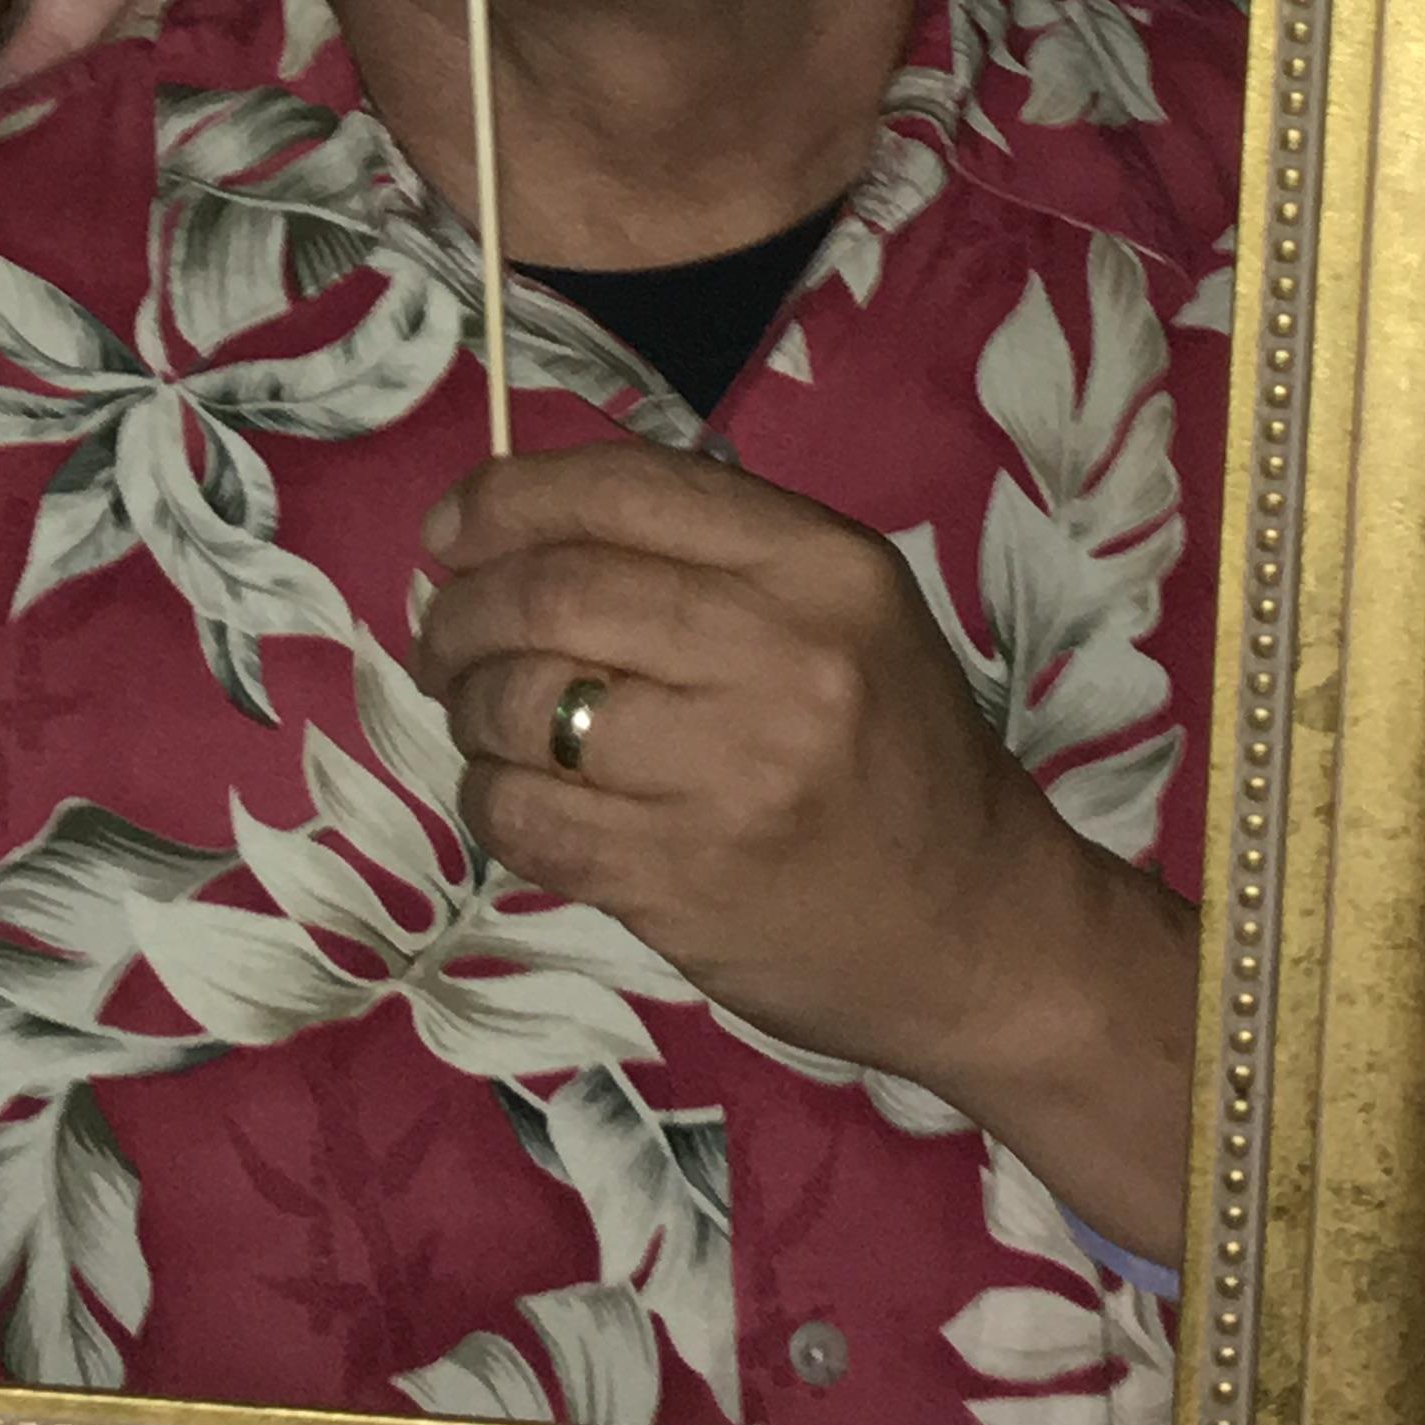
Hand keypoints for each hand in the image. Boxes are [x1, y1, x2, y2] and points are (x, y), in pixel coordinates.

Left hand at [415, 442, 1190, 1230]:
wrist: (982, 933)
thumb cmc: (893, 752)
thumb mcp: (842, 610)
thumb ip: (703, 552)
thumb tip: (508, 524)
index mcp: (819, 565)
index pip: (618, 490)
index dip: (503, 499)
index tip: (447, 531)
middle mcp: (780, 655)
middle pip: (551, 595)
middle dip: (462, 611)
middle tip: (443, 637)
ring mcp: (732, 777)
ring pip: (522, 706)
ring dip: (468, 707)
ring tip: (479, 715)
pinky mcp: (684, 882)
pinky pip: (526, 819)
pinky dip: (487, 797)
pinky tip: (510, 794)